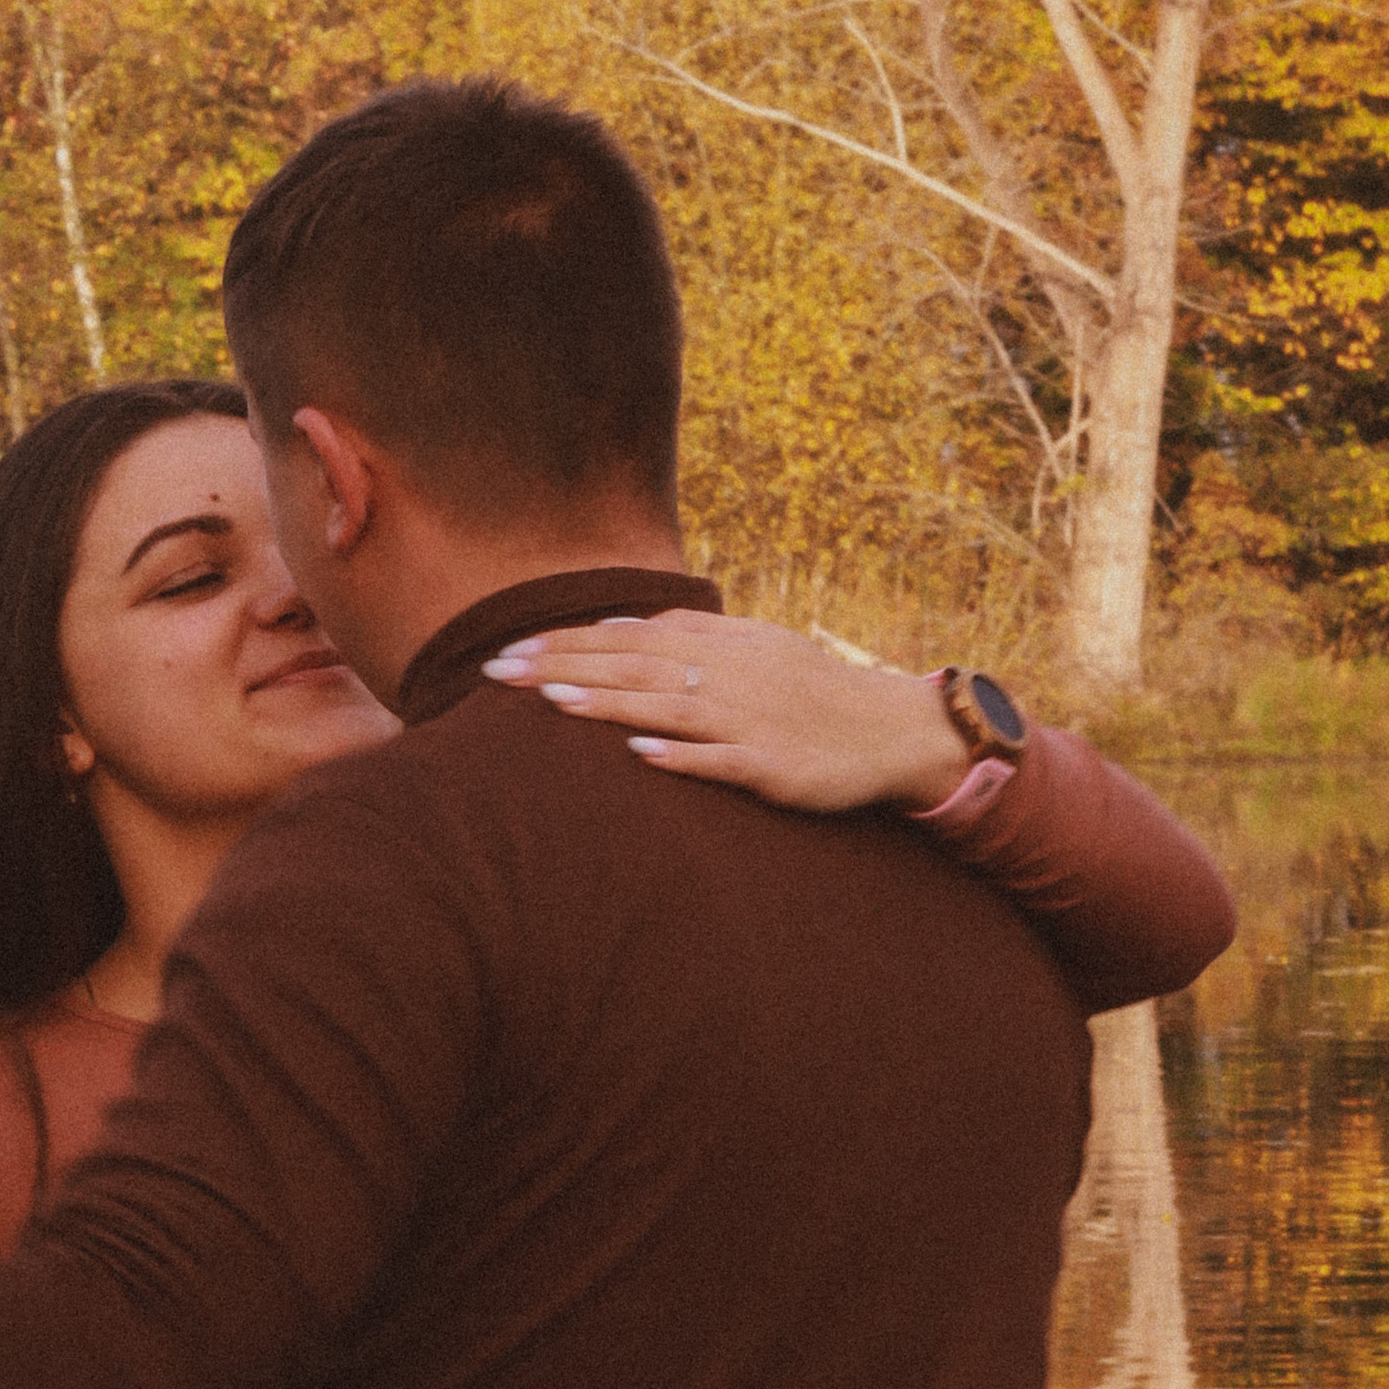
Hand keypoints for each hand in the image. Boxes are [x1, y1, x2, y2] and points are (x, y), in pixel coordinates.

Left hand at [481, 612, 972, 815]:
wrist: (892, 730)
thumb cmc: (811, 690)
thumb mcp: (755, 645)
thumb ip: (690, 632)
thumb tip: (619, 622)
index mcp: (720, 645)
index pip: (627, 637)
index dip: (565, 642)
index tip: (506, 650)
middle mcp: (729, 676)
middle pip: (633, 667)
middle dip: (563, 667)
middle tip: (496, 673)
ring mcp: (752, 720)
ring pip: (669, 707)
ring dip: (608, 704)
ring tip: (552, 702)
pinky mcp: (776, 766)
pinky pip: (724, 761)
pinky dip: (683, 755)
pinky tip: (642, 754)